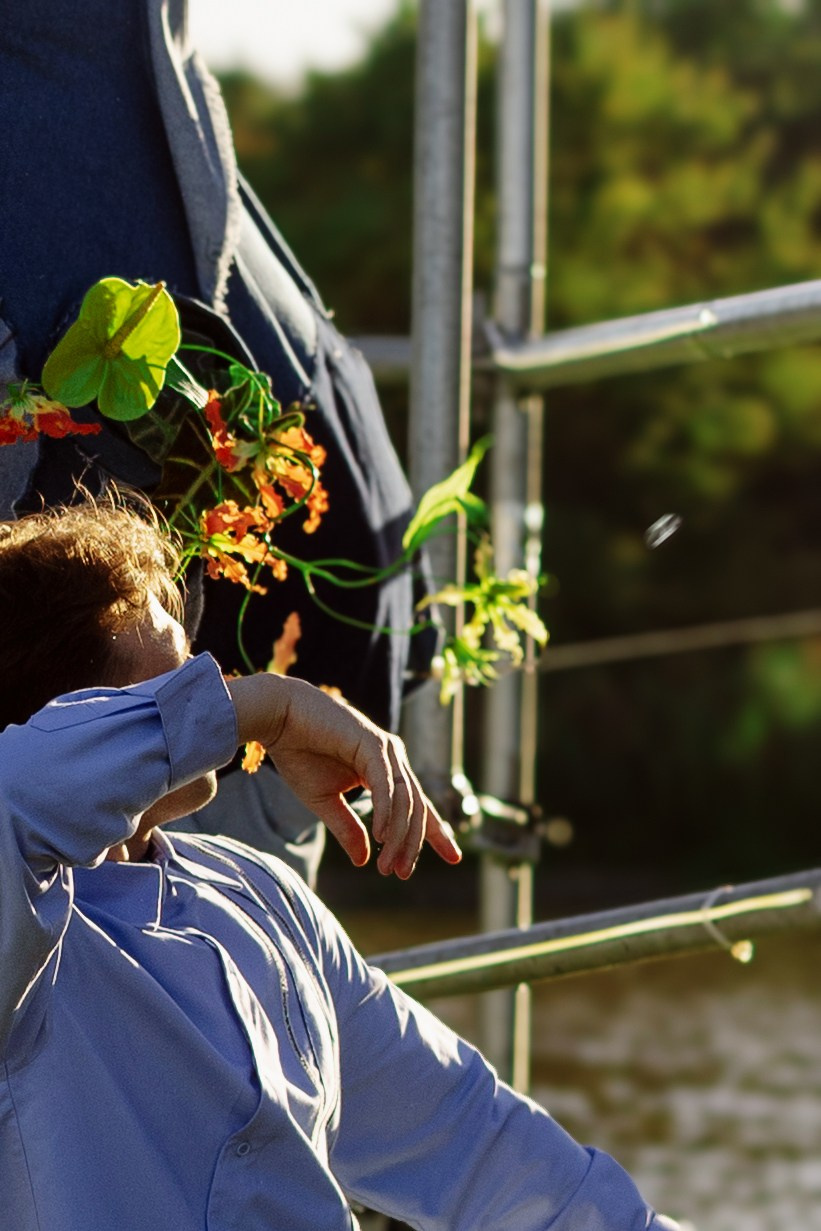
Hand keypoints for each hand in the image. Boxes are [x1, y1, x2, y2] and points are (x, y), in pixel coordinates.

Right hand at [227, 674, 461, 877]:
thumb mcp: (325, 802)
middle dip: (412, 844)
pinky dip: (386, 813)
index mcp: (386, 769)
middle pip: (417, 808)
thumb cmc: (300, 754)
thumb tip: (363, 861)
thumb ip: (347, 828)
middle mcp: (393, 758)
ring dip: (397, 836)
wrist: (279, 718)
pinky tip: (381, 836)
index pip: (419, 806)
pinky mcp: (372, 744)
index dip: (437, 833)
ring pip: (405, 801)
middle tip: (402, 873)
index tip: (454, 858)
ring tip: (386, 865)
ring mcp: (386, 749)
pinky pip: (386, 785)